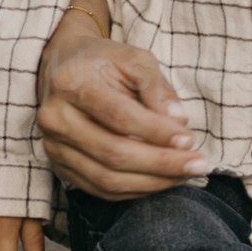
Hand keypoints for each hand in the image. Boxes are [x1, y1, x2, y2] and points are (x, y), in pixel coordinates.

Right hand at [34, 33, 204, 200]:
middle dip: (161, 164)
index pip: (117, 115)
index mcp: (70, 84)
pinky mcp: (60, 168)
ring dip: (152, 182)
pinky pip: (100, 190)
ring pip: (107, 179)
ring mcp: (54, 148)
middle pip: (112, 153)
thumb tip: (178, 121)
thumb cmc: (103, 62)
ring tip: (185, 175)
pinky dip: (135, 191)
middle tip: (197, 165)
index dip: (155, 132)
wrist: (63, 68)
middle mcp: (55, 119)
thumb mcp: (133, 59)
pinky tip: (161, 182)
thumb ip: (156, 87)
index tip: (188, 140)